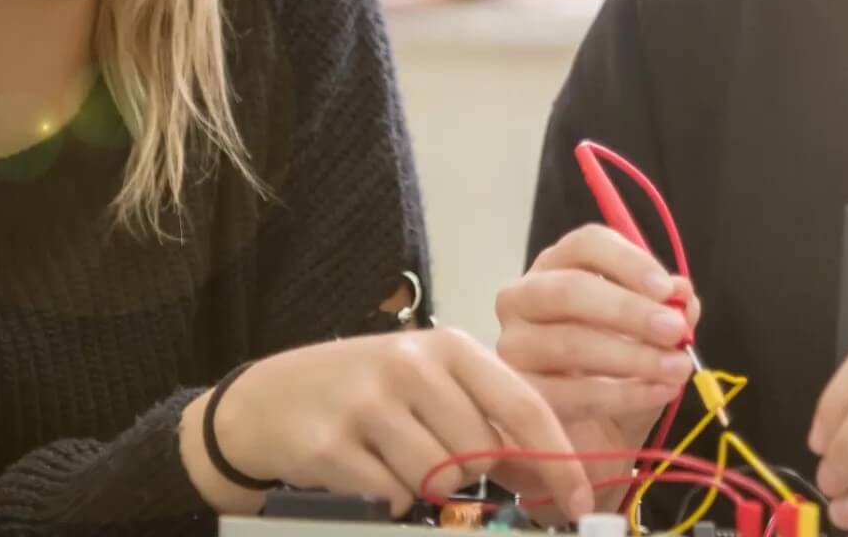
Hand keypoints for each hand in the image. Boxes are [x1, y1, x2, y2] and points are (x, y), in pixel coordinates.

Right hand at [210, 329, 594, 517]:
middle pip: (481, 453)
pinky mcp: (333, 444)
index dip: (559, 460)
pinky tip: (363, 470)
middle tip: (430, 455)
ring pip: (440, 479)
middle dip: (467, 472)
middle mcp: (411, 365)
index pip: (523, 406)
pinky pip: (393, 496)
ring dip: (423, 485)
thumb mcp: (426, 383)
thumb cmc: (363, 393)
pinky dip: (386, 496)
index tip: (580, 501)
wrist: (266, 401)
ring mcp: (369, 403)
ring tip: (392, 457)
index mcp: (446, 347)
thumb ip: (485, 416)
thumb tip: (551, 472)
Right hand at [494, 225, 701, 507]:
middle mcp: (524, 297)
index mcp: (558, 267)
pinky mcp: (518, 393)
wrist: (595, 436)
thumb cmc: (620, 372)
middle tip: (675, 330)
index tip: (668, 289)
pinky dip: (622, 394)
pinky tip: (658, 393)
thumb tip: (682, 294)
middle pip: (569, 289)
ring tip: (677, 369)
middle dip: (628, 310)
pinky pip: (569, 392)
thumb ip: (669, 311)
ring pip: (569, 342)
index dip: (629, 262)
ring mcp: (513, 345)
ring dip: (631, 356)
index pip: (586, 245)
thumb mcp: (652, 337)